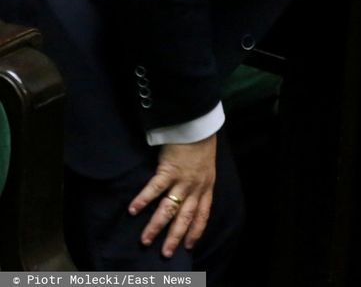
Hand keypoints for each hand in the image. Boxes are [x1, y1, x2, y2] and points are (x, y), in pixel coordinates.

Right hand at [128, 135, 216, 256]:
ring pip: (169, 209)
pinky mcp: (169, 170)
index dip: (195, 231)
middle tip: (166, 253)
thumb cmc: (201, 146)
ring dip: (156, 226)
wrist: (198, 126)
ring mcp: (183, 180)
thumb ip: (198, 185)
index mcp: (206, 188)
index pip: (203, 215)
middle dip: (175, 237)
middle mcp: (196, 187)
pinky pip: (155, 189)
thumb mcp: (206, 169)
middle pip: (185, 218)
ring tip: (145, 239)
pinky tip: (133, 210)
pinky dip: (143, 200)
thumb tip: (187, 199)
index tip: (188, 246)